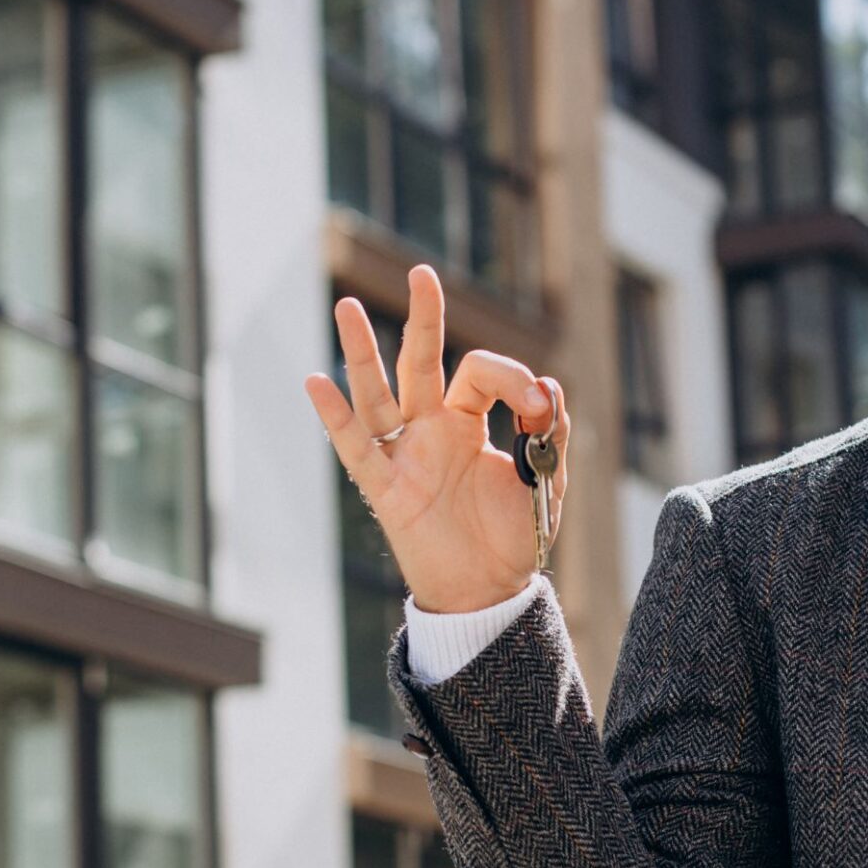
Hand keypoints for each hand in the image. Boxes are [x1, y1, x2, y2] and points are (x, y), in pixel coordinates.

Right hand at [304, 263, 569, 614]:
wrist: (490, 593)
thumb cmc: (513, 538)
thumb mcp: (544, 480)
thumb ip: (551, 433)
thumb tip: (550, 386)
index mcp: (469, 422)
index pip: (481, 374)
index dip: (513, 377)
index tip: (539, 403)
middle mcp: (432, 430)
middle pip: (421, 363)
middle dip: (424, 319)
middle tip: (423, 274)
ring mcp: (406, 457)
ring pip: (380, 395)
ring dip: (363, 351)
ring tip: (348, 306)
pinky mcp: (388, 490)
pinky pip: (358, 449)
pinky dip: (335, 417)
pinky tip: (316, 381)